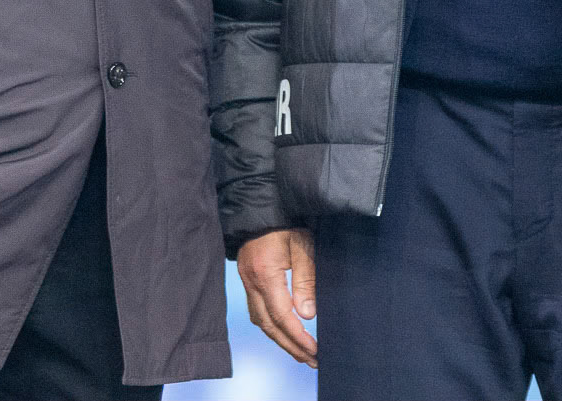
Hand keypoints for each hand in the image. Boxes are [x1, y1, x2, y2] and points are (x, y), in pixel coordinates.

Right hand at [236, 228, 317, 367]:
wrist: (260, 201)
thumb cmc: (285, 220)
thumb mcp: (303, 245)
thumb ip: (305, 279)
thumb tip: (307, 315)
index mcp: (265, 274)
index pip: (281, 316)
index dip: (298, 337)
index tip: (315, 351)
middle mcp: (251, 281)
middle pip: (268, 325)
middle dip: (289, 346)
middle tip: (310, 359)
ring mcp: (246, 279)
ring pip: (259, 320)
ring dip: (279, 338)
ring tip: (299, 350)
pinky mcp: (247, 276)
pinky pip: (255, 308)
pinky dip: (270, 324)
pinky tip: (282, 328)